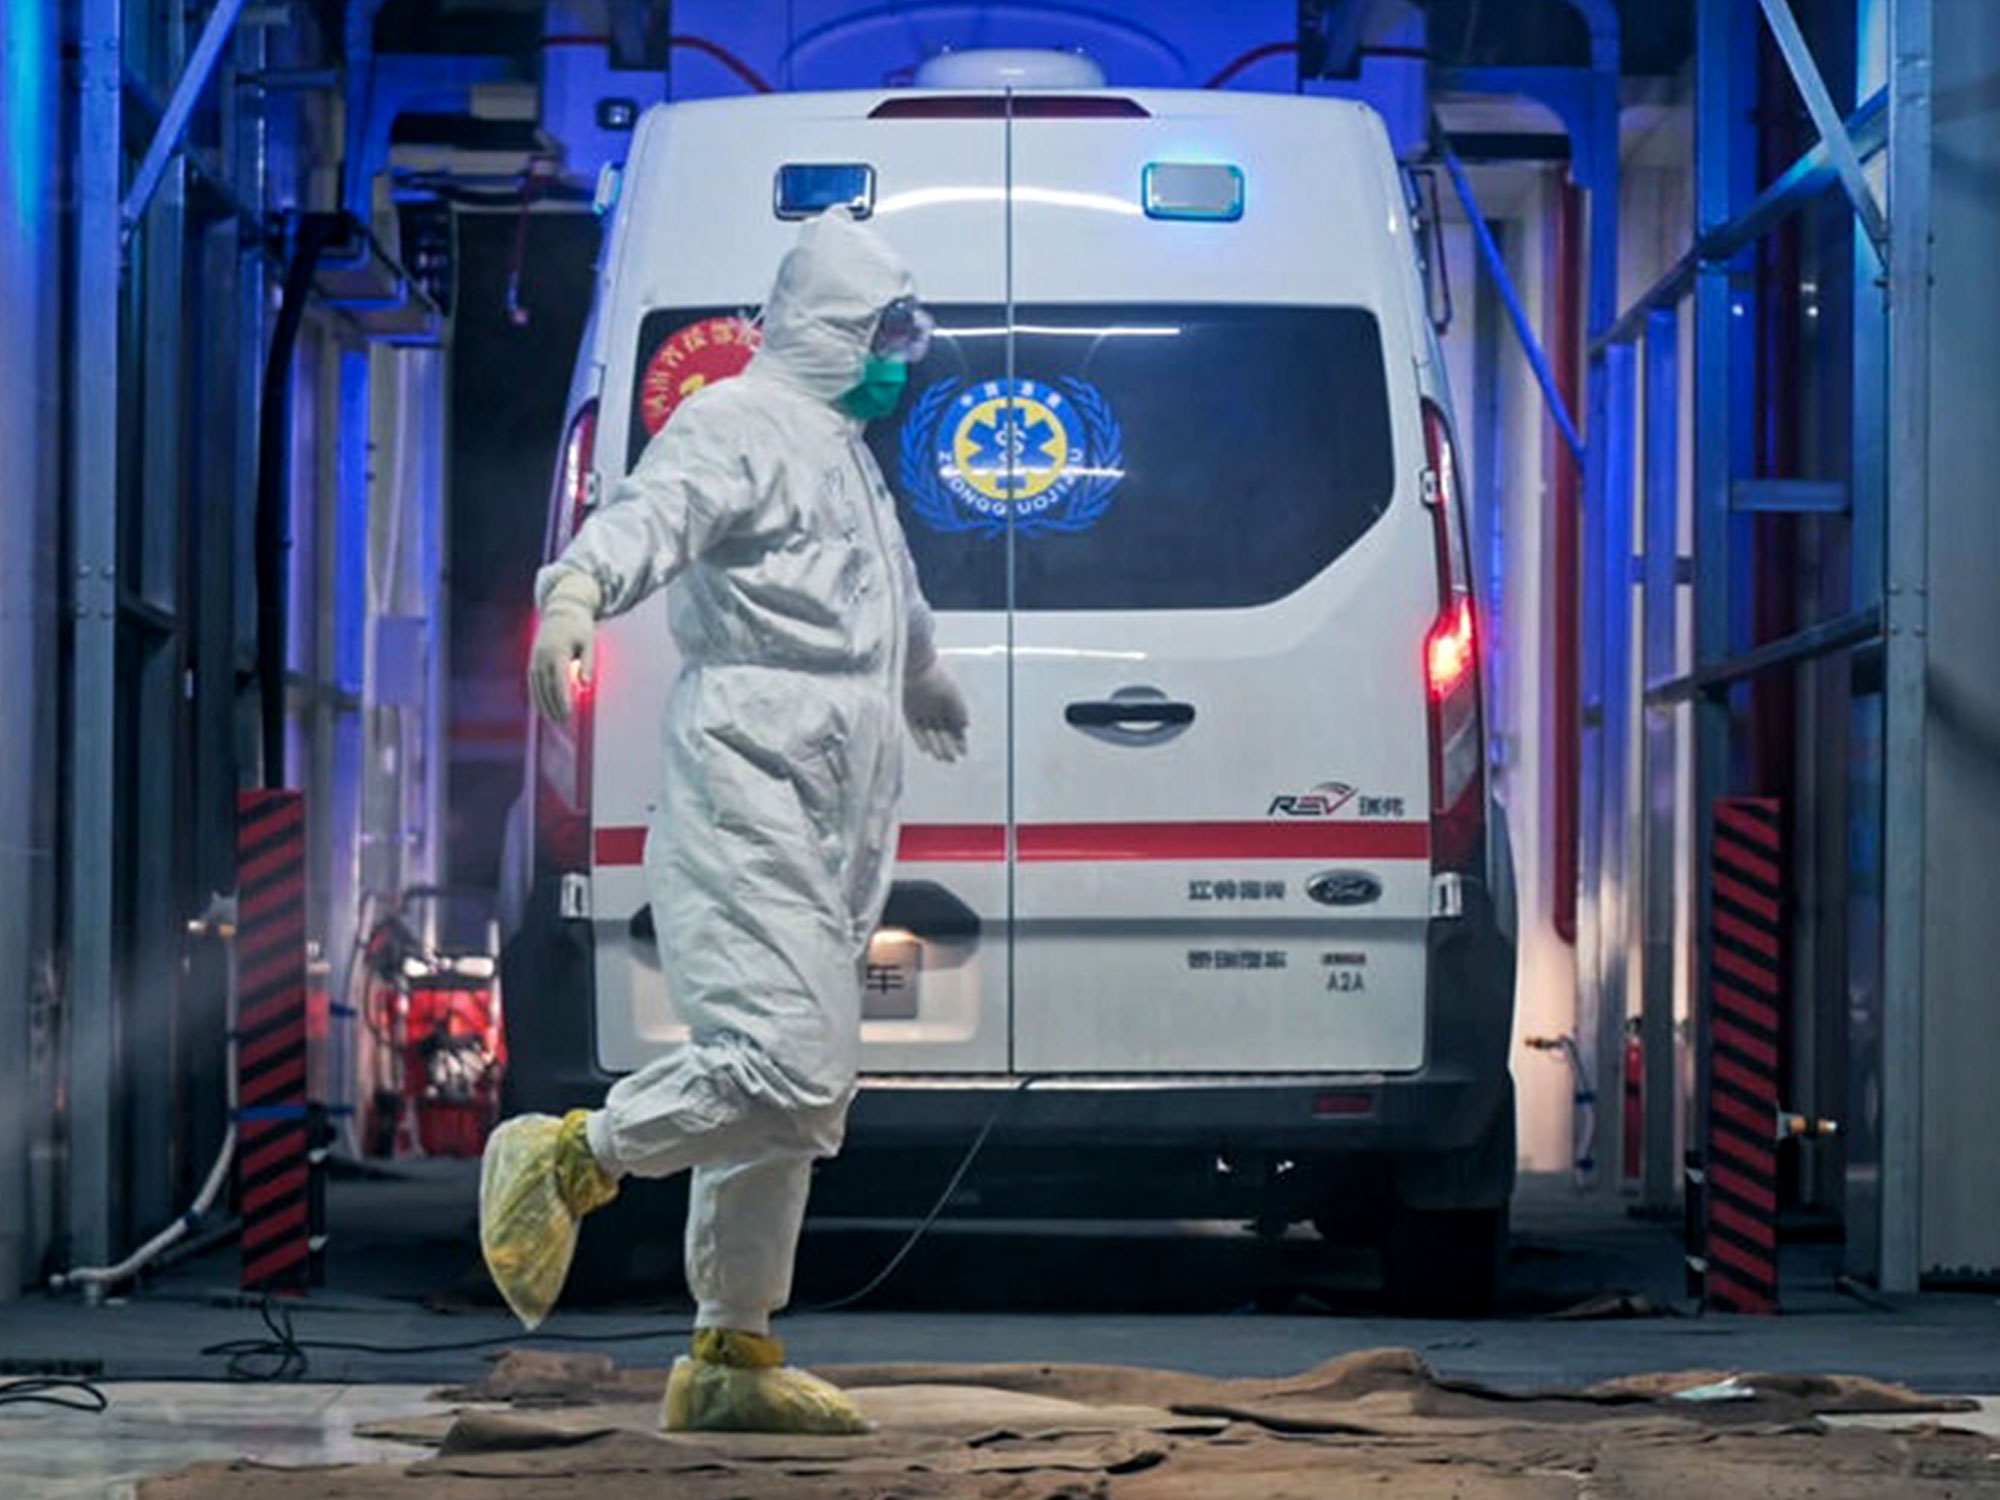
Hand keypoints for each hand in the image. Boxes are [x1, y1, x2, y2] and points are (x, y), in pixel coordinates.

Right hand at [529, 574, 599, 726]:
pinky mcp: (533, 661)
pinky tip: (545, 709)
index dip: (563, 698)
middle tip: (564, 723)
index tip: (568, 714)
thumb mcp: (590, 643)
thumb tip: (585, 686)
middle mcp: (543, 655)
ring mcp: (535, 658)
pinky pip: (534, 683)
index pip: (560, 679)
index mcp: (558, 650)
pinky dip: (538, 697)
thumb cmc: (580, 628)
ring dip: (545, 705)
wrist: (561, 610)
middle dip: (554, 706)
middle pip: (547, 686)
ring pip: (538, 687)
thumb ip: (588, 664)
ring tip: (556, 721)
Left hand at [903, 660, 968, 762]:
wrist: (916, 666)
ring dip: (936, 746)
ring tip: (942, 758)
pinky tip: (927, 751)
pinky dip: (921, 741)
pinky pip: (915, 730)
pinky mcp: (908, 712)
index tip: (964, 753)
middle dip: (948, 747)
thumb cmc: (937, 677)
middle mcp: (934, 710)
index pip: (955, 727)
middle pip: (942, 733)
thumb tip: (966, 725)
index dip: (959, 740)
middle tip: (952, 760)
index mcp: (948, 704)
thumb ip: (960, 710)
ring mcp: (921, 711)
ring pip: (930, 734)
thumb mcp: (953, 694)